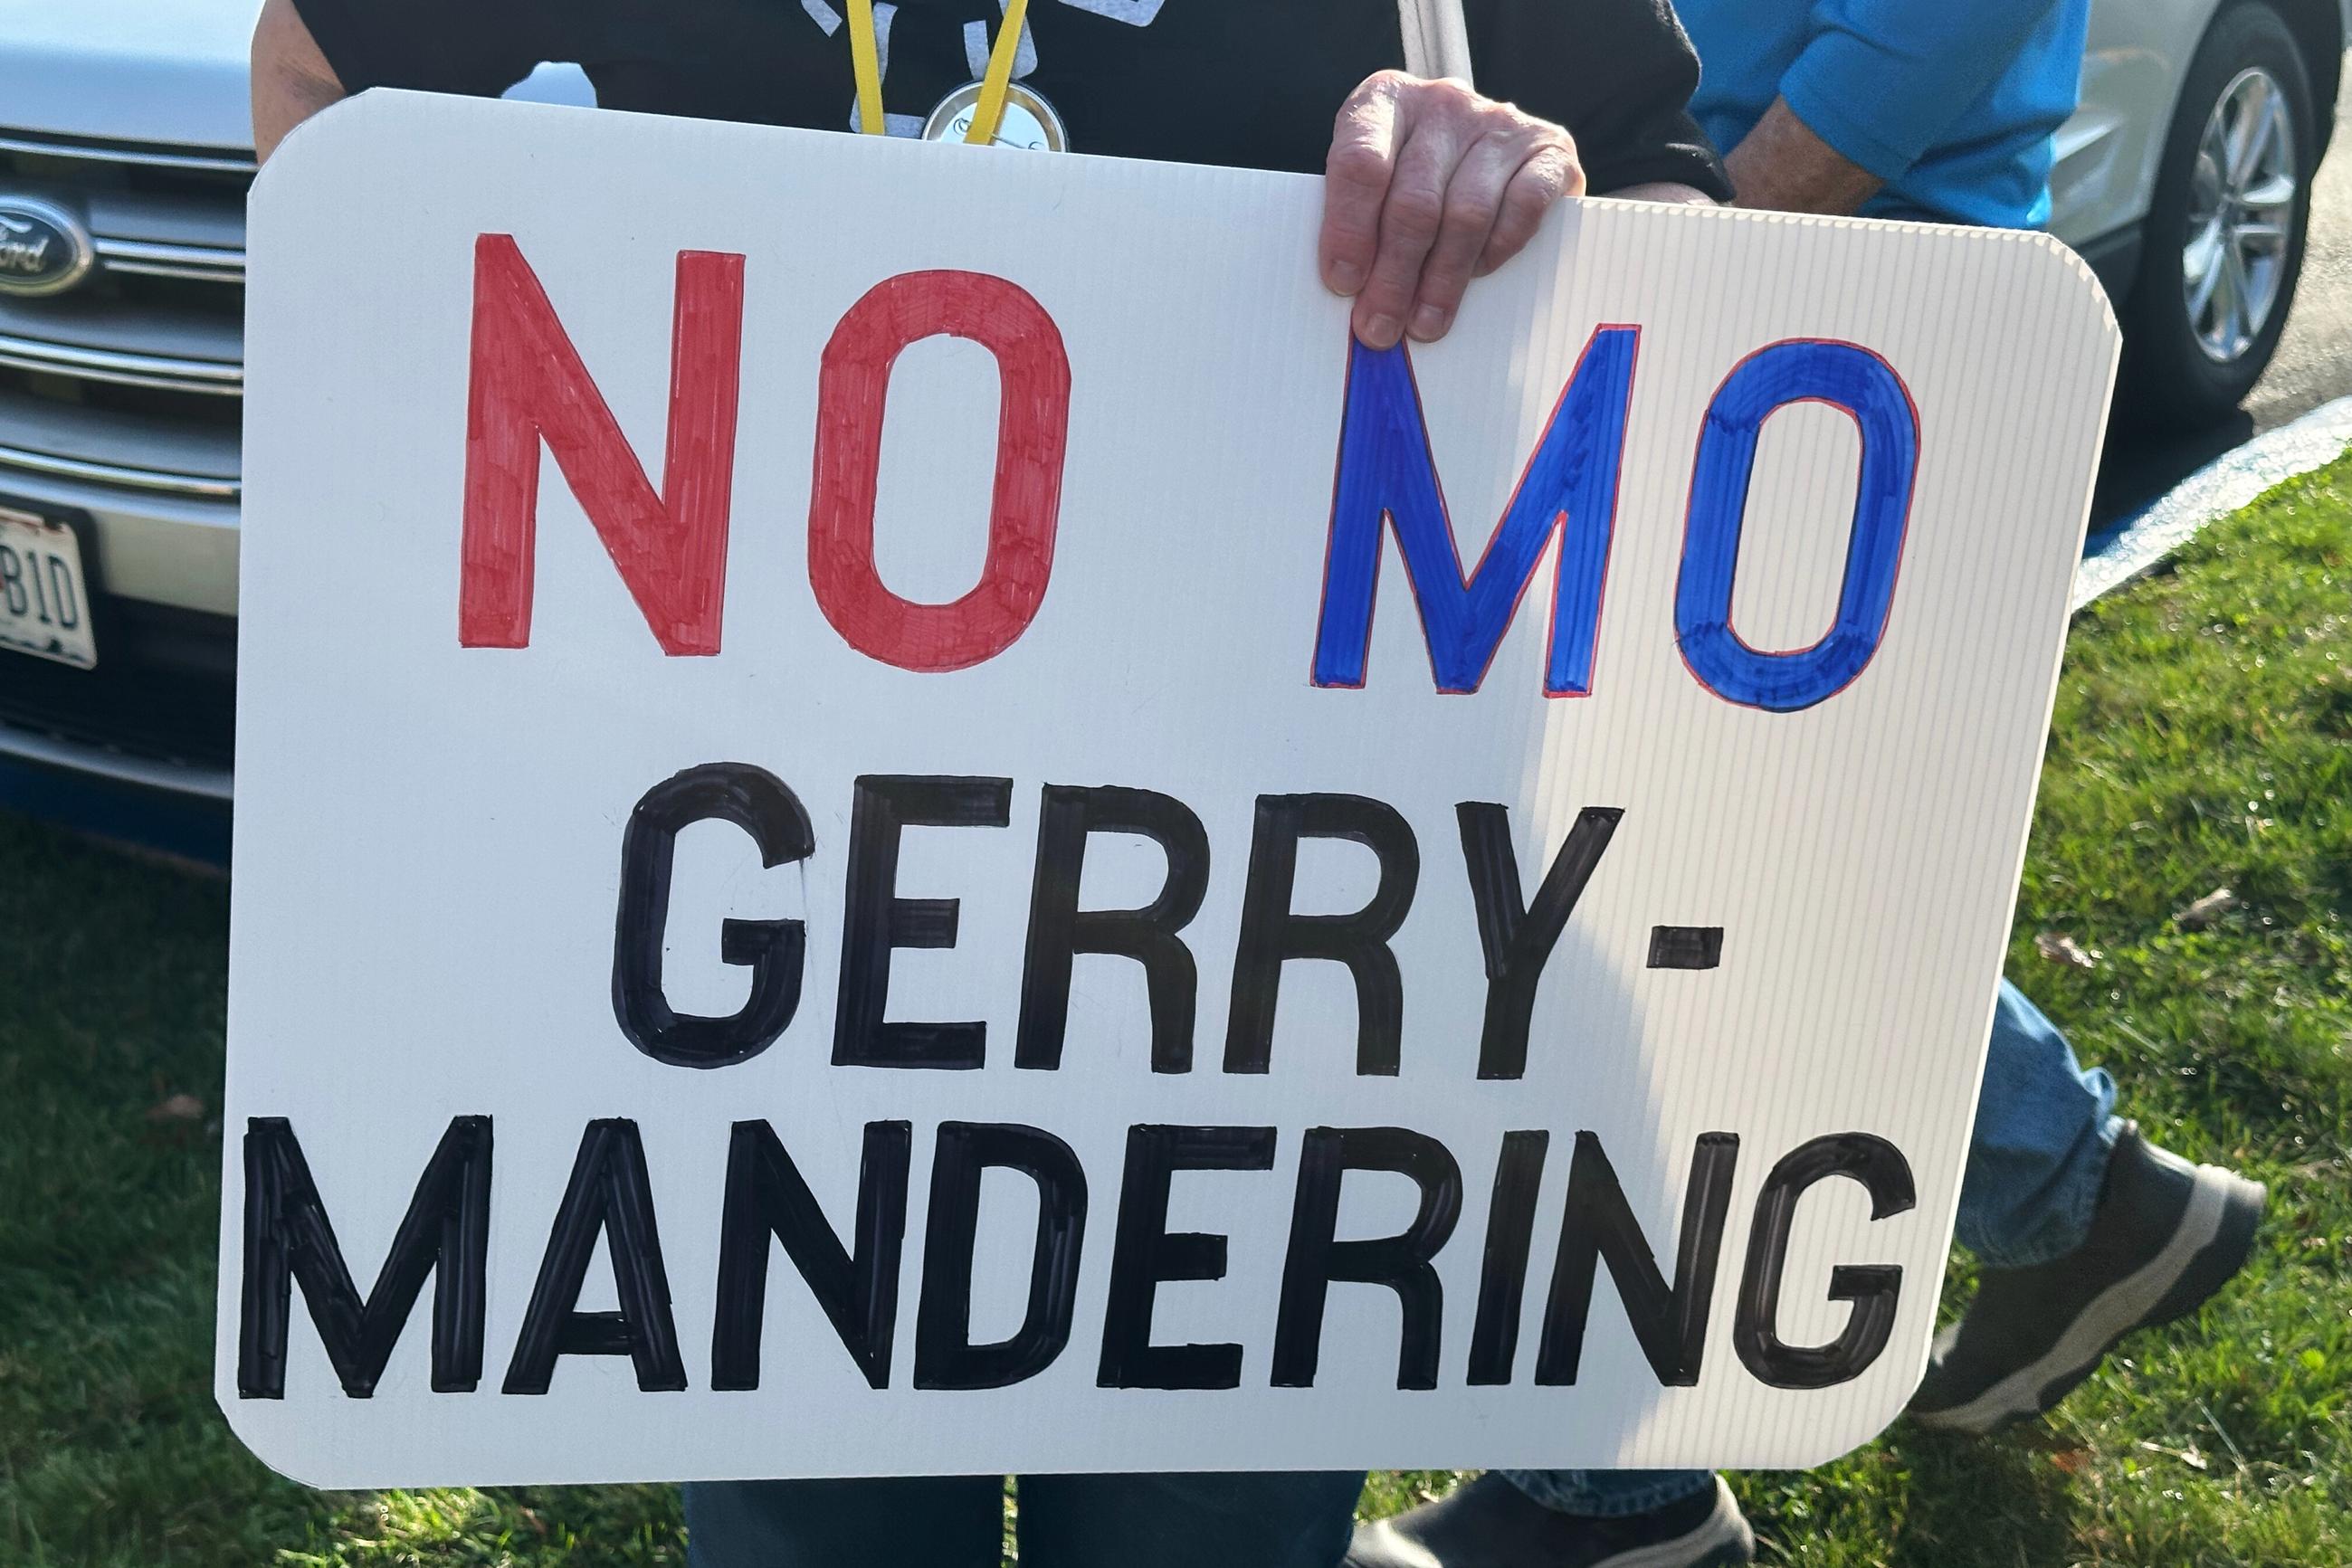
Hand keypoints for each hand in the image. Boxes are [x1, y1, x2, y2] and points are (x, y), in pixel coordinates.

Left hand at [1319, 71, 1585, 348]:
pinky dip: (1497, 251)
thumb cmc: (1411, 171)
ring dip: (1442, 281)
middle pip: (1415, 201)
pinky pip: (1523, 210)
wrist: (1485, 142)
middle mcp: (1443, 102)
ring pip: (1466, 215)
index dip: (1349, 229)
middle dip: (1393, 276)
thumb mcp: (1372, 180)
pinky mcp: (1548, 149)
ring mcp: (1499, 122)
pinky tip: (1477, 277)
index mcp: (1386, 99)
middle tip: (1379, 328)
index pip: (1362, 163)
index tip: (1343, 284)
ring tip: (1424, 325)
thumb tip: (1353, 296)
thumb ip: (1357, 219)